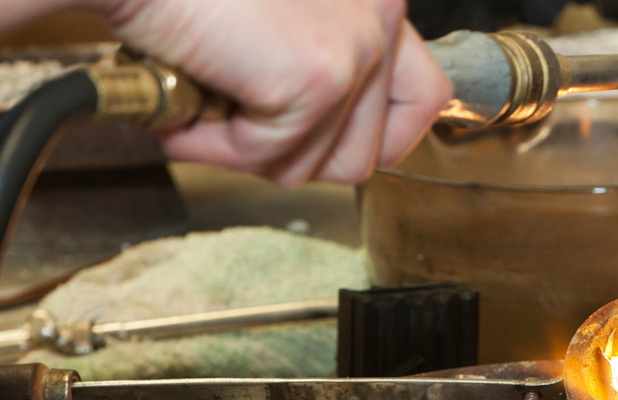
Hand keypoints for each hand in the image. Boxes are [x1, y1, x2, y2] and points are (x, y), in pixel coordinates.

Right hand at [95, 0, 451, 184]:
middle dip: (306, 157)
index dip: (377, 135)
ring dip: (258, 154)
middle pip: (381, 147)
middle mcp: (383, 10)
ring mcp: (359, 43)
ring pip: (331, 167)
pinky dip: (221, 148)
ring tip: (211, 106)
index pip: (424, 96)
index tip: (327, 140)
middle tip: (247, 129)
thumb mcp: (275, 24)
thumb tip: (331, 138)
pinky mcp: (319, 76)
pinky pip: (278, 159)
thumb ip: (320, 59)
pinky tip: (193, 103)